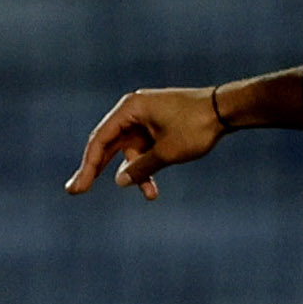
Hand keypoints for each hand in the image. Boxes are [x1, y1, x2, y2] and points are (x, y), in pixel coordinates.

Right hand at [68, 86, 223, 198]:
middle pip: (109, 144)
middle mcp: (133, 110)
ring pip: (130, 150)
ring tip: (150, 195)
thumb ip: (140, 167)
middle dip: (97, 169)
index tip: (78, 187)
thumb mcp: (166, 153)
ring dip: (138, 172)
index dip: (88, 166)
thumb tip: (120, 181)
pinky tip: (151, 187)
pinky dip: (147, 165)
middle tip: (76, 191)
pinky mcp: (157, 125)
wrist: (226, 110)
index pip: (100, 139)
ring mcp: (145, 117)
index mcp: (130, 108)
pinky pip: (144, 148)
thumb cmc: (196, 126)